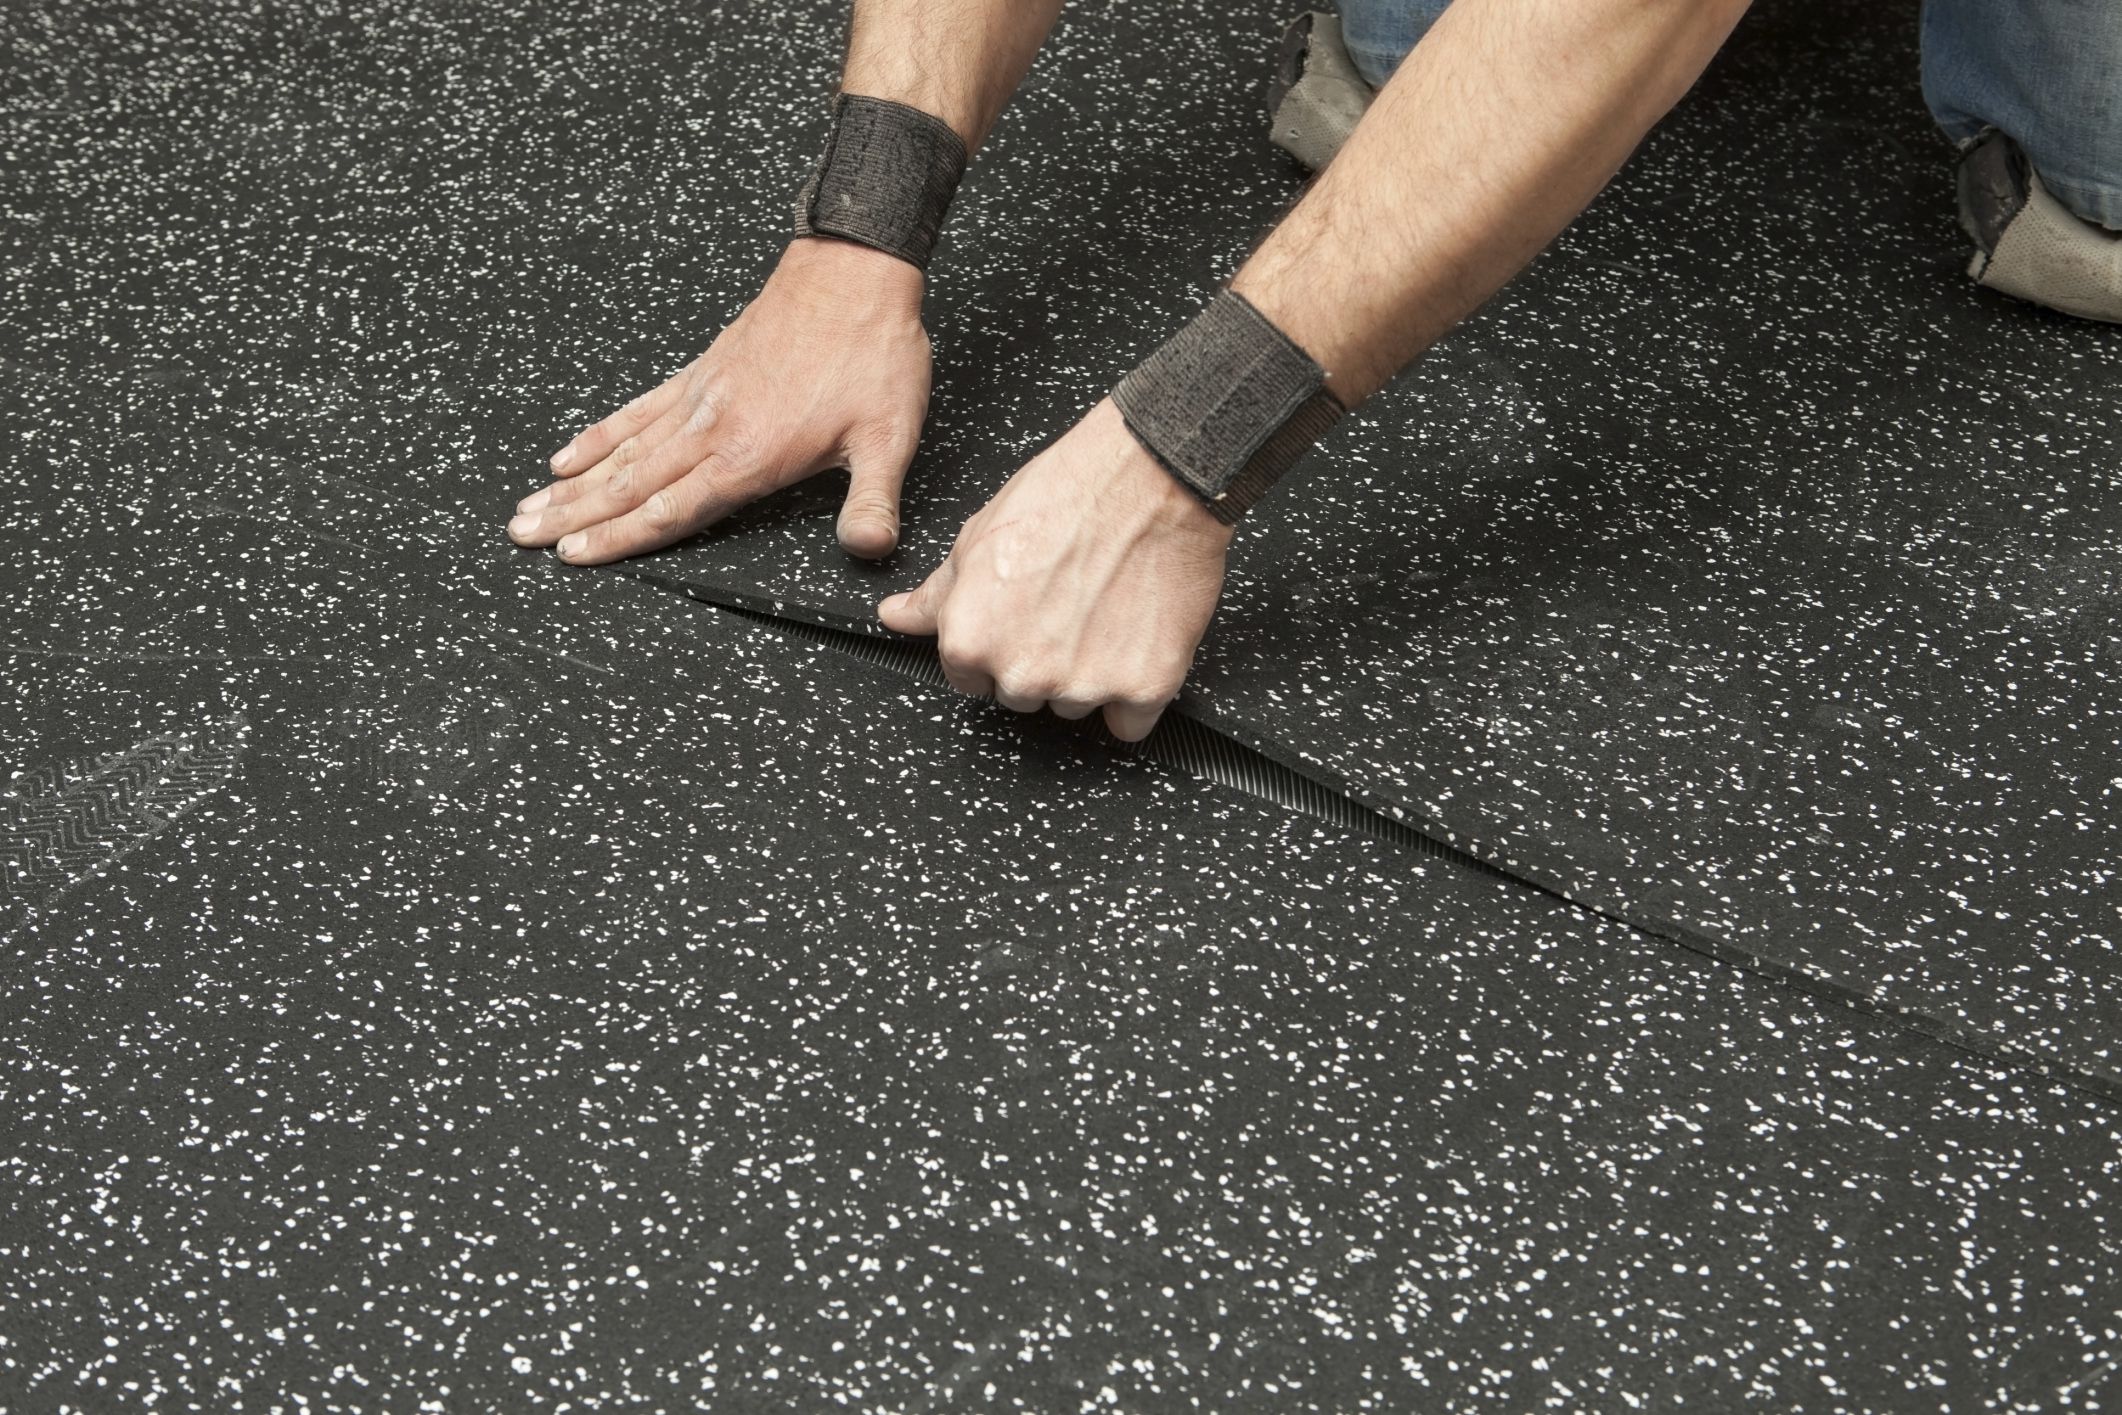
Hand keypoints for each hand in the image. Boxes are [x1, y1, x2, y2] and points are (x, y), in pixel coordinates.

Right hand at [508, 238, 930, 562]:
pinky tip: (572, 452)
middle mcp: (711, 428)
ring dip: (573, 483)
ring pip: (623, 450)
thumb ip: (873, 500)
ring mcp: (700, 397)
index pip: (670, 511)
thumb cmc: (871, 352)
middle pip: (629, 483)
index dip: (620, 539)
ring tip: (528, 504)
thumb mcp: (889, 437)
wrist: (852, 273)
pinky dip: (600, 433)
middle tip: (521, 534)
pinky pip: (638, 410)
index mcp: (748, 454)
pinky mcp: (701, 371)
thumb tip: (869, 548)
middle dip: (573, 515)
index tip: (573, 556)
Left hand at [878, 398, 1234, 740]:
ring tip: (1105, 610)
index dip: (995, 643)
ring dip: (1088, 674)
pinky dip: (1135, 692)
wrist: (1149, 476)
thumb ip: (936, 595)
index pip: (969, 678)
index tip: (1021, 615)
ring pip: (1075, 705)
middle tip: (1067, 603)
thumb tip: (897, 618)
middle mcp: (1022, 673)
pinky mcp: (1144, 687)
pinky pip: (1129, 724)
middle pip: (1023, 695)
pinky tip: (1135, 642)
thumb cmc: (1066, 494)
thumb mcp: (979, 537)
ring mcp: (1084, 686)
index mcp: (971, 640)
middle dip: (1040, 660)